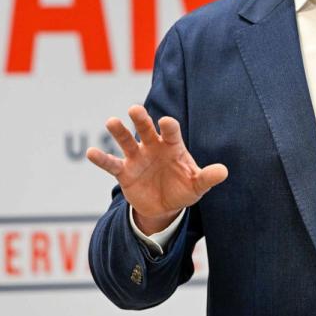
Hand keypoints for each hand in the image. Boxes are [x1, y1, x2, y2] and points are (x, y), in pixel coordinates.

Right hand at [86, 105, 227, 233]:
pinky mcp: (124, 172)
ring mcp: (137, 158)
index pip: (171, 132)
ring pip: (126, 141)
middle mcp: (153, 147)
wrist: (164, 206)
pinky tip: (91, 152)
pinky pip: (111, 164)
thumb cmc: (183, 188)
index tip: (166, 122)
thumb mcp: (197, 185)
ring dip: (118, 132)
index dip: (169, 127)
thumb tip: (224, 172)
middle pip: (146, 129)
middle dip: (141, 119)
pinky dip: (101, 159)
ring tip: (111, 122)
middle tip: (134, 109)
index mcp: (172, 146)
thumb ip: (207, 177)